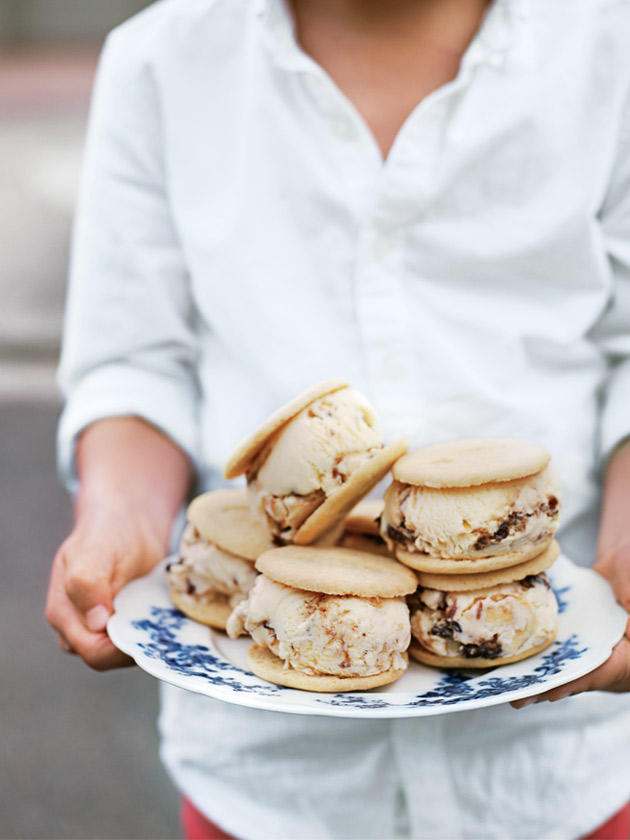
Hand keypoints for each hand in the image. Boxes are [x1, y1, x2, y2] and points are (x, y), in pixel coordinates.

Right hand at [46, 499, 167, 669]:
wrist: (128, 519)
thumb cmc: (107, 532)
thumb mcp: (94, 552)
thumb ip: (87, 585)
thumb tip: (96, 623)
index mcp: (63, 613)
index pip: (92, 651)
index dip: (120, 646)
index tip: (147, 626)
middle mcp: (79, 627)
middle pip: (108, 658)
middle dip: (135, 644)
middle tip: (161, 621)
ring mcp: (101, 627)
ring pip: (124, 652)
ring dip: (145, 639)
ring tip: (163, 616)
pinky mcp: (123, 623)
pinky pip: (137, 640)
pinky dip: (153, 632)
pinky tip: (166, 617)